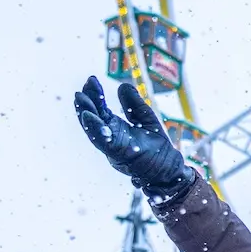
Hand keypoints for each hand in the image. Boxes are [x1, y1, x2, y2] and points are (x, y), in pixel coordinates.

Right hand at [72, 77, 191, 198]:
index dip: (95, 96)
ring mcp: (113, 147)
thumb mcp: (147, 121)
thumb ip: (135, 106)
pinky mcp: (119, 155)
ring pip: (94, 130)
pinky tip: (89, 117)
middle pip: (93, 119)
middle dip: (86, 103)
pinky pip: (103, 142)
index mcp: (116, 129)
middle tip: (81, 88)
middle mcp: (111, 138)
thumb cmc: (158, 150)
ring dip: (85, 114)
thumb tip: (123, 86)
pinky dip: (96, 129)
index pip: (101, 110)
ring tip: (80, 99)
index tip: (91, 80)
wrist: (170, 171)